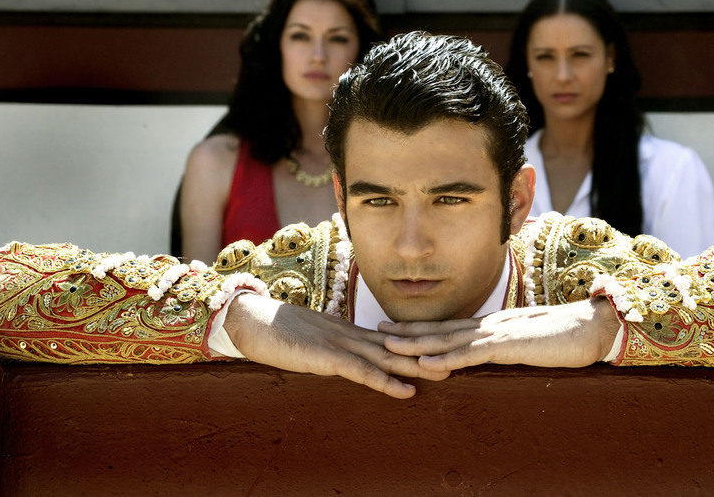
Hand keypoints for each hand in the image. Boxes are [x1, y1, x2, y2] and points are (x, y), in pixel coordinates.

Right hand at [223, 294, 449, 398]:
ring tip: (447, 374)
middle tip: (462, 357)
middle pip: (399, 345)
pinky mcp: (327, 358)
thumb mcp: (315, 342)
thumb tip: (351, 360)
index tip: (447, 346)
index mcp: (350, 332)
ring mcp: (341, 345)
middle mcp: (352, 336)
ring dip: (418, 366)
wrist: (251, 321)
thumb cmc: (278, 333)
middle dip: (430, 351)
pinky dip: (385, 382)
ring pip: (388, 357)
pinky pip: (362, 372)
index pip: (393, 337)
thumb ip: (336, 350)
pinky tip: (405, 391)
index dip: (420, 342)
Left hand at [379, 298, 620, 371]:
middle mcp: (491, 325)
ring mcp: (498, 333)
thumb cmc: (568, 337)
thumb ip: (510, 348)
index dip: (422, 328)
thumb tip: (494, 357)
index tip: (396, 330)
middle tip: (378, 334)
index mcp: (495, 325)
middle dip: (408, 332)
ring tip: (389, 347)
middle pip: (442, 328)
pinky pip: (472, 353)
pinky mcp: (510, 345)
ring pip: (450, 339)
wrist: (595, 326)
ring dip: (417, 343)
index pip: (451, 327)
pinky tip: (426, 363)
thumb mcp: (531, 343)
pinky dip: (446, 358)